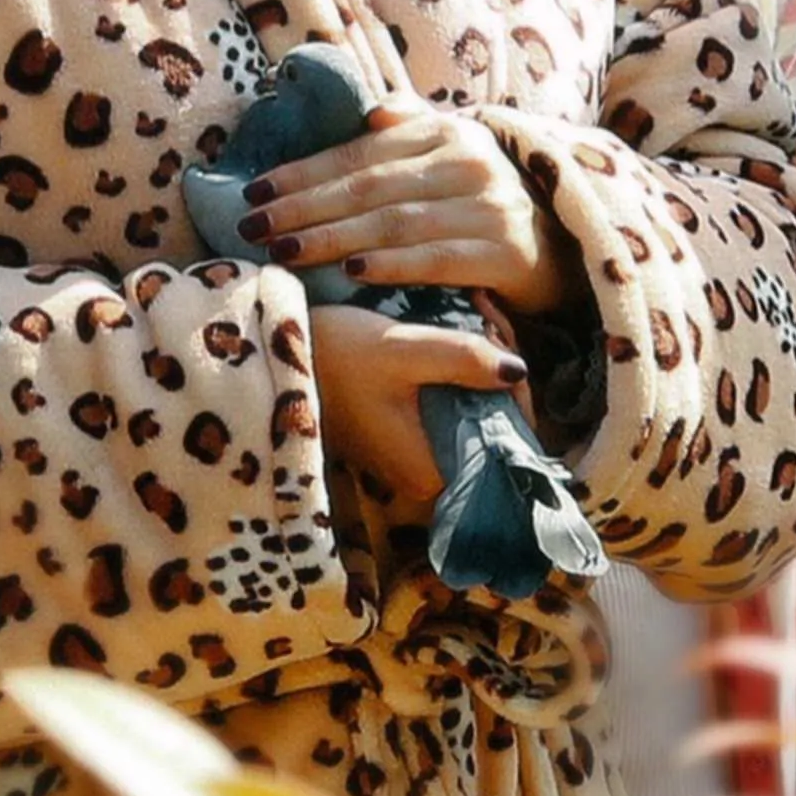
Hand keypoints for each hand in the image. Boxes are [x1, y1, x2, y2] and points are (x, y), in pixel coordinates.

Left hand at [252, 102, 572, 317]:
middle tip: (252, 226)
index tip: (254, 192)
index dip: (304, 171)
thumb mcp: (456, 157)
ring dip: (333, 238)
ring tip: (284, 250)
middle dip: (304, 206)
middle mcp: (471, 162)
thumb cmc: (490, 206)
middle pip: (370, 186)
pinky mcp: (507, 253)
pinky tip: (352, 271)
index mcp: (449, 132)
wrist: (568, 252)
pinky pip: (437, 258)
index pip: (362, 150)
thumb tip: (371, 110)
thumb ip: (412, 129)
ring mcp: (492, 206)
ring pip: (395, 222)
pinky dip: (392, 264)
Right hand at [307, 295, 524, 522]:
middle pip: (493, 427)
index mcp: (431, 473)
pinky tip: (455, 332)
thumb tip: (519, 370)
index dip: (514, 390)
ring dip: (480, 368)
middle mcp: (425, 481)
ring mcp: (413, 461)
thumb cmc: (335, 355)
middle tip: (486, 316)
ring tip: (474, 314)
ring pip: (474, 415)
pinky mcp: (403, 440)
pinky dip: (458, 375)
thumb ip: (463, 360)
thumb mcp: (402, 350)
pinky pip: (451, 411)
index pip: (505, 442)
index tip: (499, 339)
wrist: (276, 357)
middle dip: (498, 371)